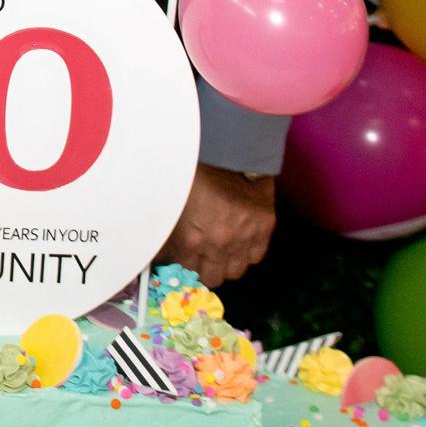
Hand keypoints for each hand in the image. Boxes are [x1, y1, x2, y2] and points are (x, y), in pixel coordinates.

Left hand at [163, 171, 277, 287]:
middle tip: (201, 258)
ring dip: (226, 263)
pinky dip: (247, 252)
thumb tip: (161, 253)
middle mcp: (219, 244)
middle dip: (204, 269)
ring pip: (235, 271)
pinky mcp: (264, 228)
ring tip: (221, 250)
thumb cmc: (196, 171)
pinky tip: (239, 242)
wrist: (228, 148)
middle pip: (211, 278)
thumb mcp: (173, 203)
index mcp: (191, 239)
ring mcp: (244, 238)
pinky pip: (256, 257)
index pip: (185, 272)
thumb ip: (169, 232)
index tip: (181, 261)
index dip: (182, 266)